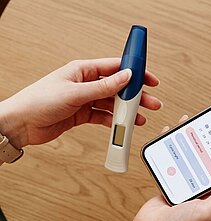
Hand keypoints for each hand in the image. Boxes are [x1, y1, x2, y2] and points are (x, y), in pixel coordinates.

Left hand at [0, 58, 160, 148]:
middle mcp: (86, 84)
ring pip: (112, 104)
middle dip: (135, 96)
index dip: (135, 72)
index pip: (115, 67)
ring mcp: (85, 100)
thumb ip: (103, 87)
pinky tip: (123, 125)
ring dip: (127, 111)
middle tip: (151, 102)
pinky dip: (114, 121)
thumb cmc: (39, 101)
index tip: (149, 78)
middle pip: (117, 88)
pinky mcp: (82, 114)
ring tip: (140, 117)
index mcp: (83, 70)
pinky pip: (103, 116)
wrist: (22, 124)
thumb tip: (126, 77)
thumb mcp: (76, 92)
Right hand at [131, 115, 210, 220]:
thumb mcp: (207, 212)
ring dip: (190, 145)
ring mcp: (186, 188)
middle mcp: (202, 193)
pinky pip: (174, 164)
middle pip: (208, 164)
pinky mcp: (171, 184)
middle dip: (209, 146)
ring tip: (190, 127)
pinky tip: (170, 139)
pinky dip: (173, 151)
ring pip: (191, 161)